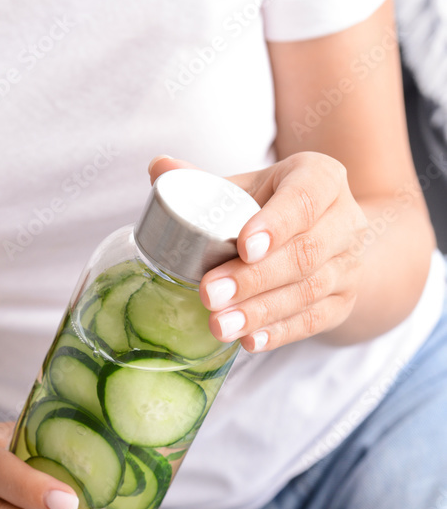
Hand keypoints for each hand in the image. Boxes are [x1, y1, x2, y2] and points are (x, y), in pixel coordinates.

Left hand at [149, 152, 368, 351]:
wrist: (323, 234)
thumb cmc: (272, 206)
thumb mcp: (245, 187)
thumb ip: (203, 180)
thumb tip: (159, 167)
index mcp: (321, 178)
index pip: (304, 199)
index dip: (276, 224)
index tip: (243, 246)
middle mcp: (344, 219)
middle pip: (305, 252)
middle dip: (254, 279)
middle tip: (210, 295)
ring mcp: (348, 263)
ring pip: (308, 291)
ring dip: (261, 312)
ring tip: (219, 325)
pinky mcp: (344, 300)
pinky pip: (314, 320)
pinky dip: (280, 333)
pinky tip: (249, 341)